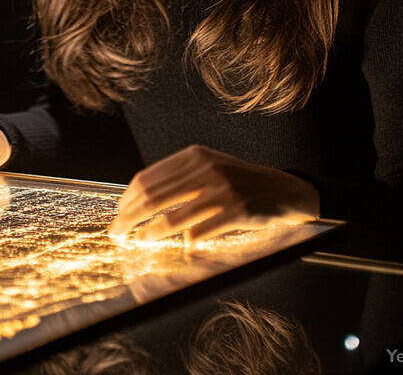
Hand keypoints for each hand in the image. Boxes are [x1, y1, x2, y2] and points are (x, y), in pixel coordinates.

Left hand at [107, 145, 318, 243]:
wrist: (286, 189)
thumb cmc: (242, 181)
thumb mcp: (210, 167)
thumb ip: (181, 177)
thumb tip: (140, 199)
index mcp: (194, 155)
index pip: (147, 177)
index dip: (127, 199)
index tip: (119, 214)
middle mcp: (205, 169)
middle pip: (153, 196)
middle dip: (129, 217)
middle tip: (117, 232)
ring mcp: (222, 190)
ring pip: (173, 216)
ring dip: (151, 233)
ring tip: (139, 242)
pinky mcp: (237, 211)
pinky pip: (201, 231)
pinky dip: (187, 242)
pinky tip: (183, 247)